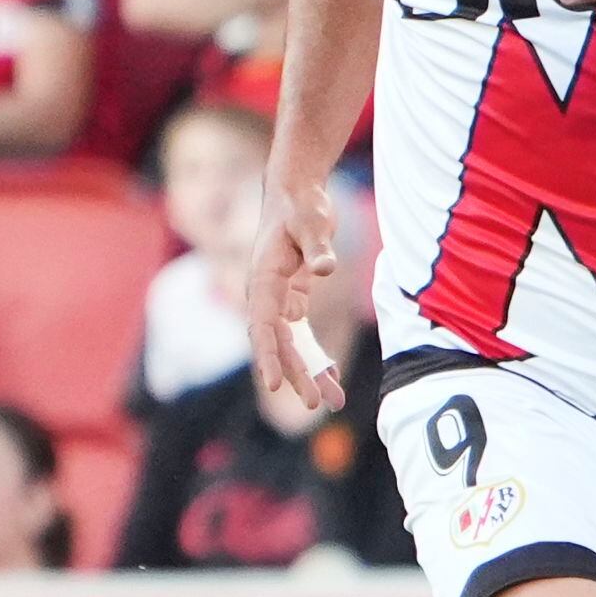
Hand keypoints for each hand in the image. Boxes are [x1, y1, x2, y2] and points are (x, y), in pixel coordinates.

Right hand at [246, 174, 345, 413]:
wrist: (297, 191)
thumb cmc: (302, 205)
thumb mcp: (312, 222)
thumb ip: (318, 247)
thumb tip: (326, 269)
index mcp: (263, 280)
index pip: (263, 326)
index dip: (268, 356)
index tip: (273, 385)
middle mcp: (266, 294)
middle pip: (278, 343)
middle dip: (295, 374)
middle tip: (313, 405)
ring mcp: (279, 298)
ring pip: (291, 344)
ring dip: (308, 371)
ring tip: (331, 401)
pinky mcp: (293, 297)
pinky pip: (302, 335)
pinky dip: (316, 354)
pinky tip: (332, 376)